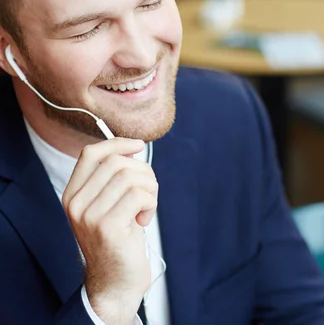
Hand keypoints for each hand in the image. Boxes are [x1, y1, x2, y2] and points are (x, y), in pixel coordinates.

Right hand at [62, 138, 157, 324]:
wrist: (116, 281)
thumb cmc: (119, 236)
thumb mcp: (109, 202)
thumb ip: (113, 176)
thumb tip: (134, 147)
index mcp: (72, 194)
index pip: (91, 153)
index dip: (118, 143)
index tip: (139, 146)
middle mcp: (75, 203)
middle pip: (116, 162)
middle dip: (143, 171)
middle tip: (148, 192)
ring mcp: (89, 216)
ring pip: (130, 177)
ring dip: (149, 189)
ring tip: (146, 207)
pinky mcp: (107, 227)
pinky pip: (139, 196)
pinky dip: (150, 203)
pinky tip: (144, 219)